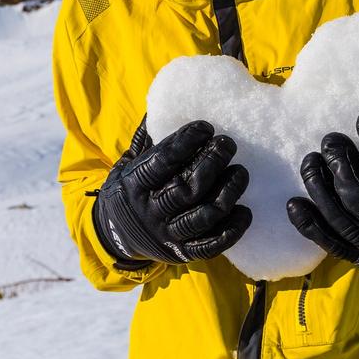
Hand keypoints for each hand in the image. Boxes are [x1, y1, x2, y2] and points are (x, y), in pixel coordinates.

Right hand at [92, 118, 251, 267]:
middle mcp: (150, 211)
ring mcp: (166, 235)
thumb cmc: (126, 189)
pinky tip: (245, 212)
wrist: (112, 236)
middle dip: (212, 163)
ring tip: (241, 172)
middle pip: (187, 188)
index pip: (162, 161)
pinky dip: (231, 230)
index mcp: (133, 185)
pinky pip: (210, 245)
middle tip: (229, 144)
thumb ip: (145, 139)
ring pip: (202, 216)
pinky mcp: (181, 253)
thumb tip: (161, 105)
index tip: (205, 127)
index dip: (185, 142)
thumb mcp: (127, 162)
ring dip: (227, 192)